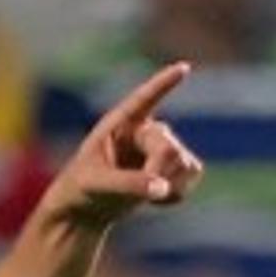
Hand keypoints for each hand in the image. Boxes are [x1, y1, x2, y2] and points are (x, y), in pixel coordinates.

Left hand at [48, 62, 205, 230]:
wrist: (89, 208)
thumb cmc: (82, 188)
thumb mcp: (98, 184)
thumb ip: (129, 184)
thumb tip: (162, 188)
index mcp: (120, 122)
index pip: (144, 99)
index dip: (164, 83)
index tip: (183, 68)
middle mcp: (145, 129)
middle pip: (169, 150)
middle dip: (159, 174)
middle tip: (145, 195)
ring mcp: (162, 146)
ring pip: (186, 162)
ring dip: (172, 184)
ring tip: (147, 196)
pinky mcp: (175, 166)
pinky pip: (193, 173)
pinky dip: (179, 192)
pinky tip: (158, 199)